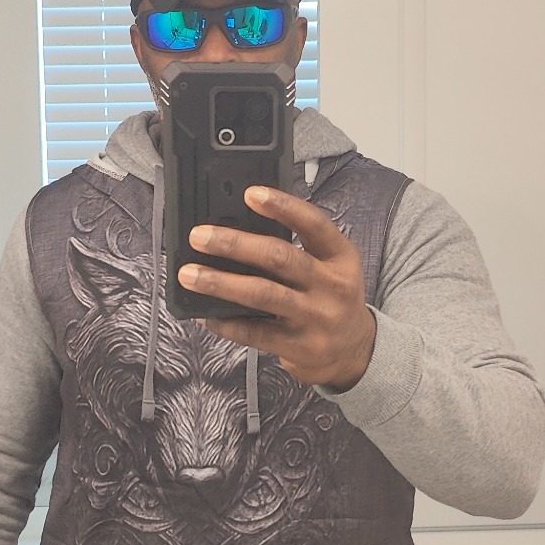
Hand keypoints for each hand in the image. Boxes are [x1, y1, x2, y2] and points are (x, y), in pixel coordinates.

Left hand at [179, 185, 377, 390]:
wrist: (355, 351)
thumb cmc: (332, 299)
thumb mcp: (331, 266)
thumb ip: (298, 248)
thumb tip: (238, 228)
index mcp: (340, 256)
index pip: (314, 223)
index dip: (282, 206)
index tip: (250, 193)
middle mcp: (331, 285)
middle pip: (280, 258)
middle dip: (234, 244)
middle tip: (200, 237)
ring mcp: (316, 318)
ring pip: (262, 294)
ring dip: (220, 283)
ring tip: (189, 275)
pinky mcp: (299, 346)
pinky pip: (255, 333)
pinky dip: (225, 322)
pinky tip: (205, 314)